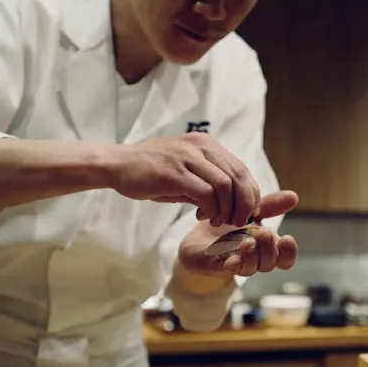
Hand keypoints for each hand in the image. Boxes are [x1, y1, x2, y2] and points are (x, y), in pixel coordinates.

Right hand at [103, 133, 260, 226]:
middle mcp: (200, 147)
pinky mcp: (173, 173)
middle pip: (238, 176)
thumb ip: (206, 181)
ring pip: (224, 186)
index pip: (241, 168)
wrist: (117, 164)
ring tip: (219, 221)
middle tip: (239, 221)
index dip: (250, 193)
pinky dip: (210, 210)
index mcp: (205, 144)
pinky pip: (205, 194)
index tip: (247, 212)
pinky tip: (203, 216)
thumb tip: (230, 203)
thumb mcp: (184, 170)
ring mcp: (186, 158)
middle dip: (244, 203)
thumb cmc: (150, 170)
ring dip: (227, 209)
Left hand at [177, 190, 298, 277]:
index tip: (287, 238)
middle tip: (263, 233)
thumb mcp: (250, 212)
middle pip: (269, 263)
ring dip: (251, 256)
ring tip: (247, 242)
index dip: (288, 252)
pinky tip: (233, 258)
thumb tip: (294, 196)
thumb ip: (270, 206)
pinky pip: (225, 271)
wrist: (197, 236)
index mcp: (265, 249)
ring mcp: (235, 265)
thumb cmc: (228, 226)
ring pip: (250, 268)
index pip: (284, 258)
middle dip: (268, 249)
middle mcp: (254, 260)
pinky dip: (232, 266)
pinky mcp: (215, 267)